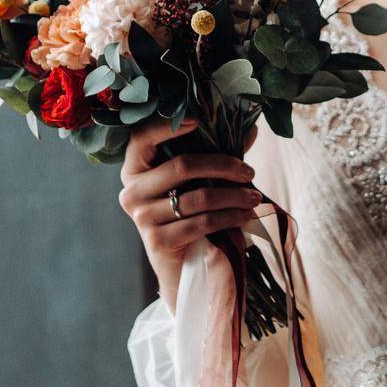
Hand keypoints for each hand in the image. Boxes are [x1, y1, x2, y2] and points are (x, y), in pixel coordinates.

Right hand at [118, 117, 260, 307]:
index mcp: (135, 169)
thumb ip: (216, 153)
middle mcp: (131, 191)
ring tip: (254, 197)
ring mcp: (142, 217)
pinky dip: (230, 217)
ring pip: (198, 197)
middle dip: (224, 166)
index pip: (141, 138)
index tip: (199, 120)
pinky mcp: (158, 240)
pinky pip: (202, 222)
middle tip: (249, 172)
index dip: (166, 126)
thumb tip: (250, 128)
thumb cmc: (190, 215)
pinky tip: (246, 216)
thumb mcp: (198, 181)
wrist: (183, 267)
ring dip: (234, 195)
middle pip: (182, 166)